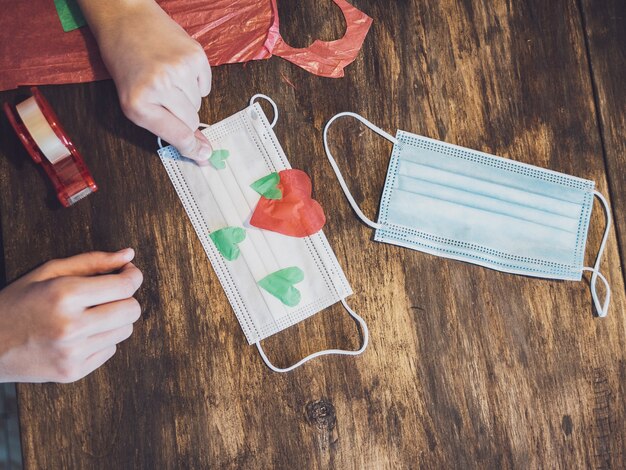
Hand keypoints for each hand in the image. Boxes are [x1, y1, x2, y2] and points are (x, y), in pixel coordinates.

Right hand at [0, 249, 142, 382]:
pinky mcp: (73, 372)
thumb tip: (129, 255)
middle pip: (132, 310)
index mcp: (64, 295)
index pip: (125, 286)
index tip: (128, 273)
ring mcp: (72, 353)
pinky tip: (80, 334)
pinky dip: (102, 339)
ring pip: (125, 331)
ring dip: (115, 319)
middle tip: (110, 294)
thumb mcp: (48, 272)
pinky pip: (110, 350)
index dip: (133, 276)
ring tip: (90, 314)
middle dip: (126, 298)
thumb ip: (92, 262)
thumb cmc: (16, 303)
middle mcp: (71, 326)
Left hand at [79, 0, 212, 163]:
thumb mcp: (133, 100)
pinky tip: (178, 68)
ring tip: (168, 78)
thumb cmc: (126, 62)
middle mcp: (160, 86)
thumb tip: (200, 149)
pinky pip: (205, 86)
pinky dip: (196, 82)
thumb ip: (165, 126)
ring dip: (187, 97)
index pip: (179, 135)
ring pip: (198, 104)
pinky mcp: (195, 56)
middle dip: (184, 116)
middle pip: (192, 121)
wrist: (127, 20)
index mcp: (138, 103)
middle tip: (167, 101)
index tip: (203, 156)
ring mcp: (180, 70)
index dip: (193, 148)